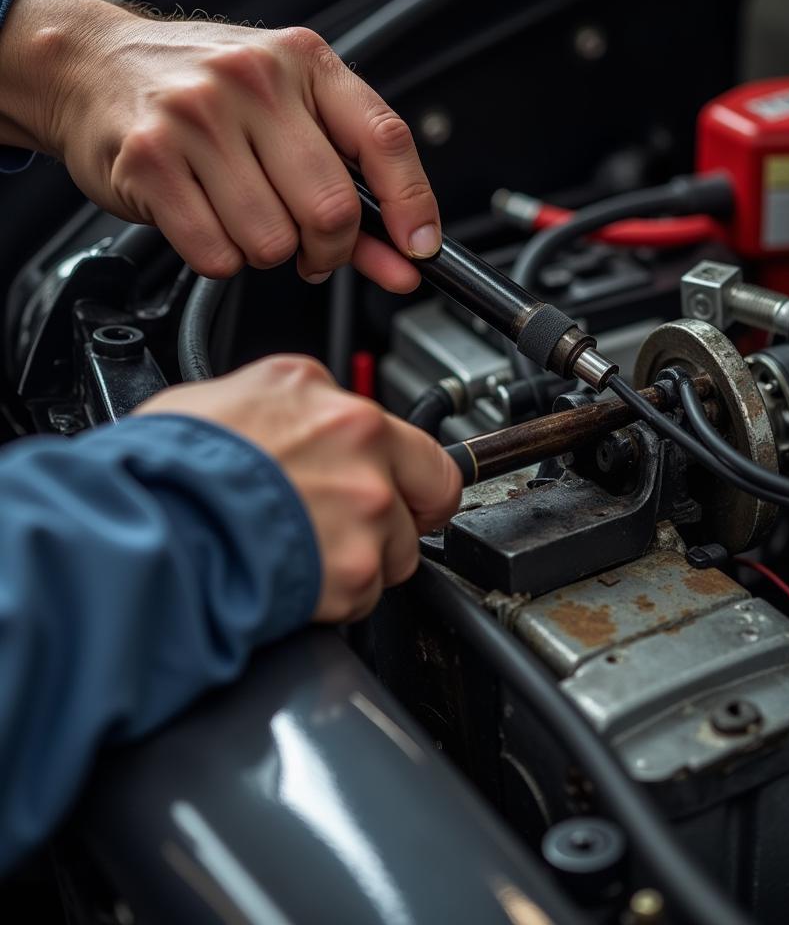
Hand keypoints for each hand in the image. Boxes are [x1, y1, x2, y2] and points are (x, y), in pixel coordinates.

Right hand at [0, 0, 439, 287]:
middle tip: (314, 250)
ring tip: (245, 218)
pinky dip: (221, 259)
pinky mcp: (150, 160)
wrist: (94, 64)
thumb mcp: (288, 116)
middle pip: (331, 208)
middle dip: (330, 250)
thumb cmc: (203, 93)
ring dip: (268, 254)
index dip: (413, 206)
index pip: (384, 140)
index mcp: (304, 63)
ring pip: (273, 242)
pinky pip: (217, 255)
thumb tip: (404, 259)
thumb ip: (352, 187)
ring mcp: (198, 117)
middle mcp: (254, 81)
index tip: (417, 249)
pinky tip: (207, 222)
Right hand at [136, 355, 461, 620]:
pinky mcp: (355, 572)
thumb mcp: (231, 397)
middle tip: (371, 525)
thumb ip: (292, 406)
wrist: (146, 529)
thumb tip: (302, 417)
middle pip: (433, 492)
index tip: (396, 481)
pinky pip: (368, 595)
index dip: (400, 469)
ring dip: (368, 559)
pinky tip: (296, 580)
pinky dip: (339, 599)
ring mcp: (367, 513)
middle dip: (410, 512)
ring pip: (401, 549)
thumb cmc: (168, 468)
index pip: (412, 439)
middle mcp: (364, 451)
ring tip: (309, 555)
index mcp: (337, 407)